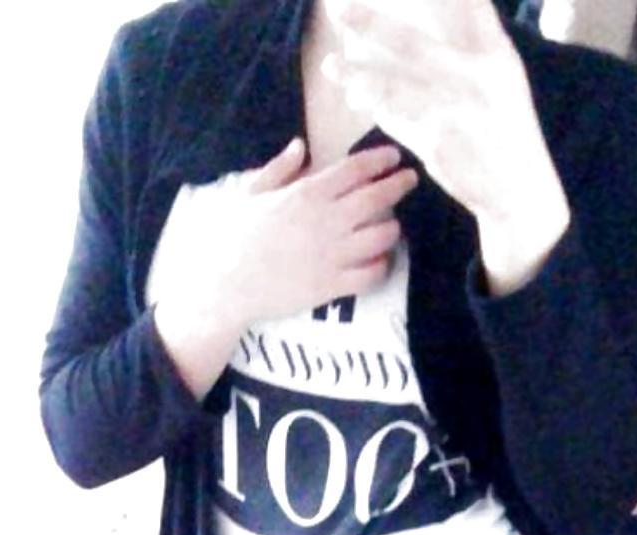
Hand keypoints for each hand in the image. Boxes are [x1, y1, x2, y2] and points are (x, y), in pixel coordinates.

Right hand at [151, 138, 420, 333]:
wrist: (226, 286)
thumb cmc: (235, 237)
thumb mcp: (250, 192)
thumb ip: (279, 169)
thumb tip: (300, 146)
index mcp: (307, 193)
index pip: (357, 169)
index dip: (381, 159)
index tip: (394, 156)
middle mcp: (326, 221)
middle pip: (378, 197)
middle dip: (400, 185)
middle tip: (409, 181)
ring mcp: (332, 255)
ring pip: (382, 236)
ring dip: (391, 228)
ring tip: (390, 225)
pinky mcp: (333, 286)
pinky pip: (372, 274)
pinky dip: (381, 265)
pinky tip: (379, 260)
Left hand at [323, 0, 566, 228]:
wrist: (522, 192)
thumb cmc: (506, 130)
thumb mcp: (503, 79)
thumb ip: (474, 44)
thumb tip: (449, 11)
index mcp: (497, 53)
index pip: (469, 5)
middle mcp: (479, 75)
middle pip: (414, 44)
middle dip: (372, 24)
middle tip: (338, 9)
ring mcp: (459, 110)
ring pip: (397, 85)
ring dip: (360, 75)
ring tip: (331, 66)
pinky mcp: (442, 142)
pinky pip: (399, 122)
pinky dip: (376, 108)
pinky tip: (355, 97)